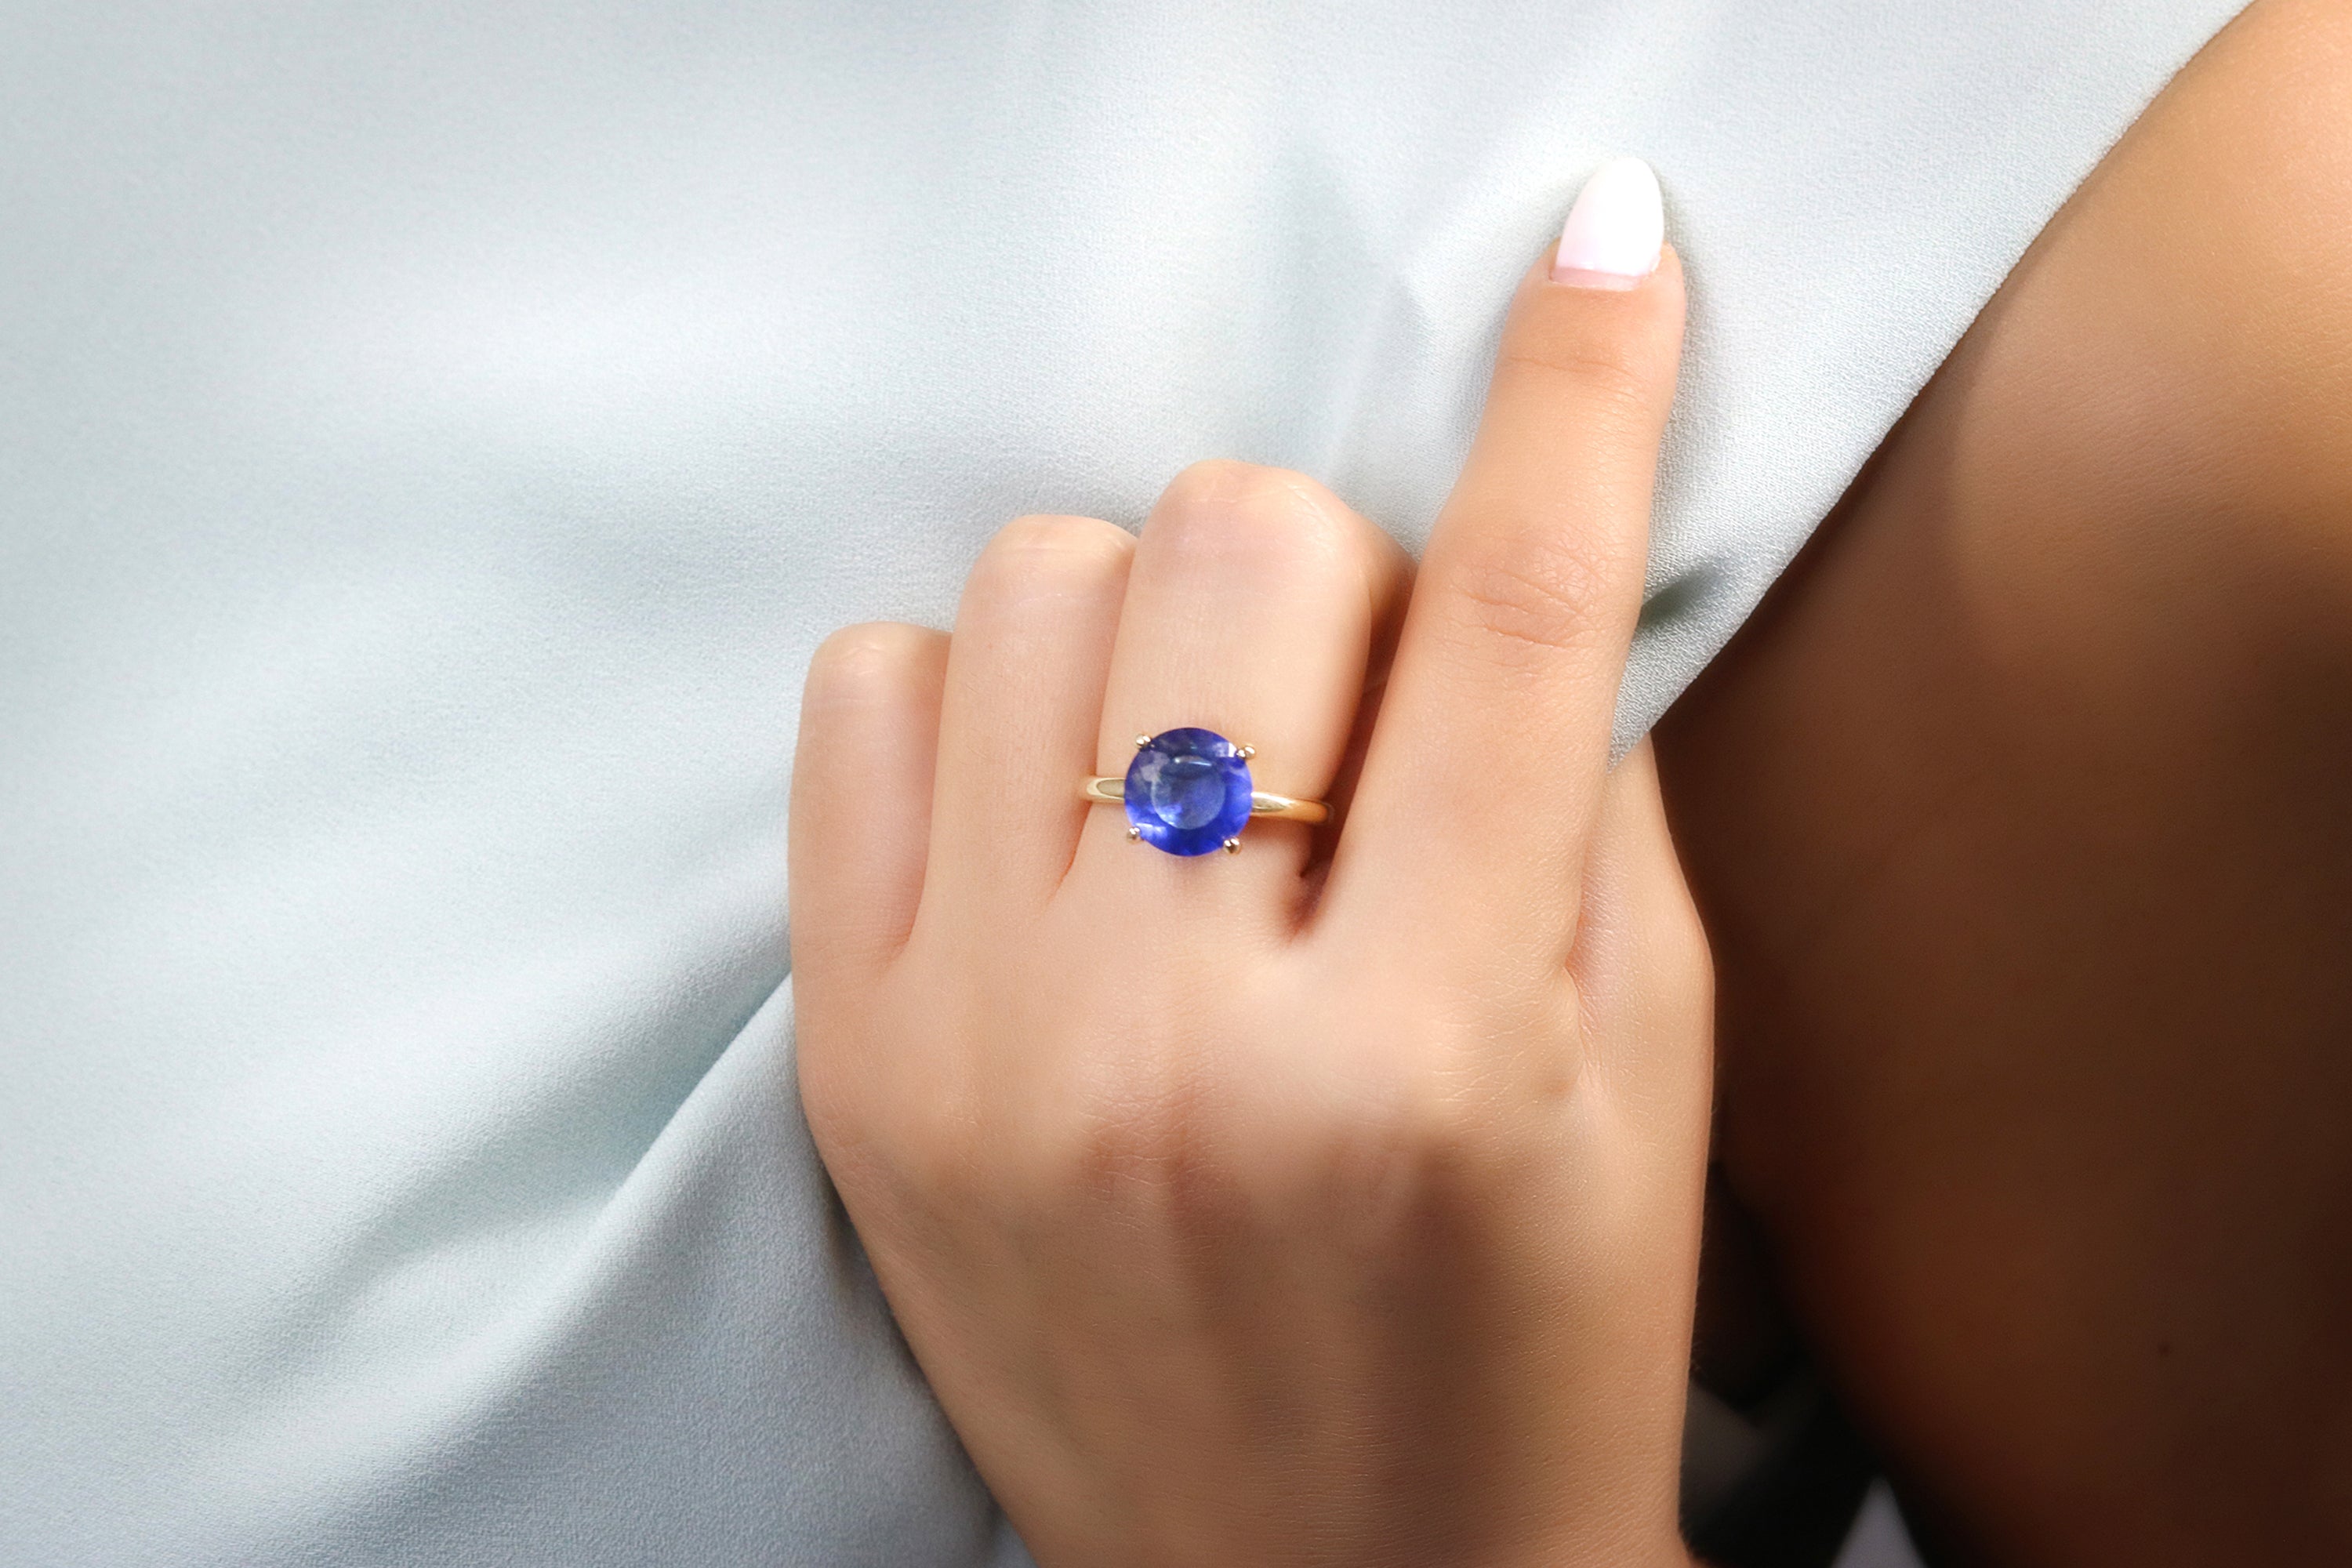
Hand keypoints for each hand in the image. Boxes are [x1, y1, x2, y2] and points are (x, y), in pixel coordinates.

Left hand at [791, 176, 1706, 1567]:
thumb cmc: (1528, 1348)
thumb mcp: (1640, 1080)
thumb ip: (1584, 797)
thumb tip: (1511, 552)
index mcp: (1427, 1052)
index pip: (1516, 616)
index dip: (1577, 393)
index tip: (1602, 248)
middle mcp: (1179, 1044)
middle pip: (1238, 543)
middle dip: (1337, 576)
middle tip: (1364, 713)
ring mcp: (981, 1049)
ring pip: (1041, 583)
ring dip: (1162, 628)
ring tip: (1207, 781)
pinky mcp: (856, 1063)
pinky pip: (868, 697)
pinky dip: (985, 700)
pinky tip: (1061, 816)